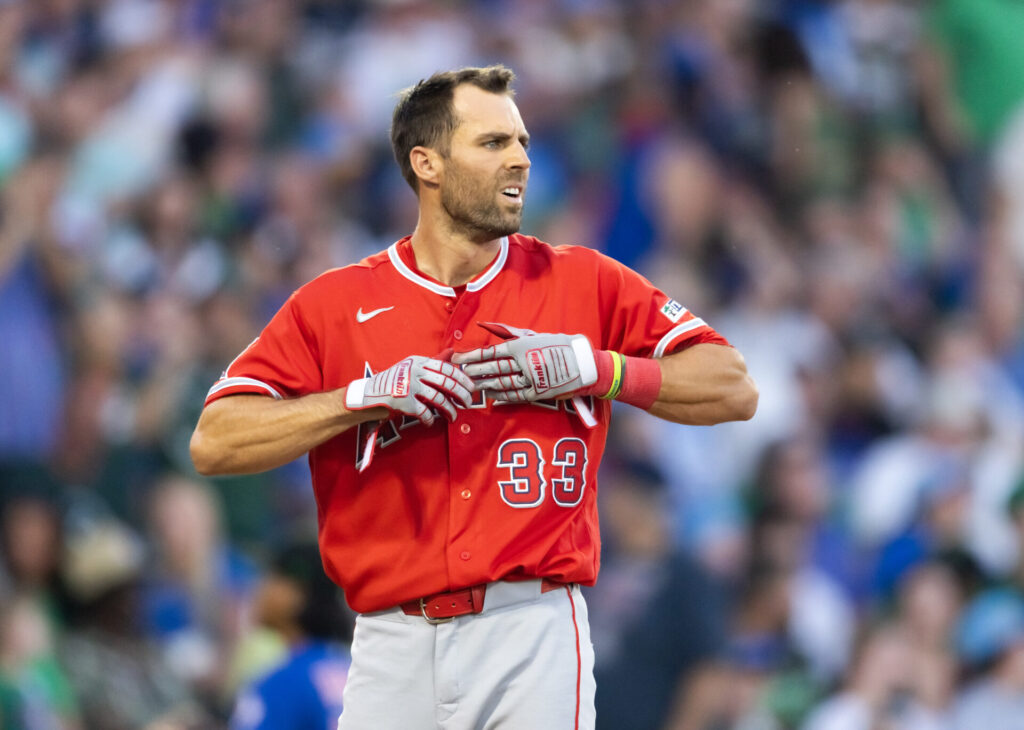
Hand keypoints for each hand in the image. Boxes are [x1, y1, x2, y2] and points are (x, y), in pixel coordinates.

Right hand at [345, 356, 474, 425]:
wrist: (369, 394)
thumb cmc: (395, 381)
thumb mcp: (413, 366)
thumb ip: (433, 362)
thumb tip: (452, 351)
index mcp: (419, 361)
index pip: (447, 368)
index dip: (462, 379)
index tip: (471, 388)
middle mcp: (415, 371)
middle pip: (446, 383)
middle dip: (461, 394)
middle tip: (468, 403)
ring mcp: (410, 386)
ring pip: (439, 399)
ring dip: (449, 410)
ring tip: (453, 417)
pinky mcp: (404, 402)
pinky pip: (425, 412)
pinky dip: (429, 419)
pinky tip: (430, 422)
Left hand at [452, 322, 597, 401]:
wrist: (584, 362)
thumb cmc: (558, 344)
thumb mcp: (534, 335)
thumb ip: (509, 333)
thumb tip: (485, 325)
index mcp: (522, 346)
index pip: (491, 352)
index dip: (473, 356)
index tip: (458, 358)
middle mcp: (524, 362)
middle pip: (493, 369)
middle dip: (474, 372)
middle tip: (460, 374)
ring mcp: (531, 379)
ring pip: (502, 383)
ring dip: (485, 385)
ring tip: (472, 386)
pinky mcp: (538, 392)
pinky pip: (516, 396)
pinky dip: (502, 397)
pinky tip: (491, 397)